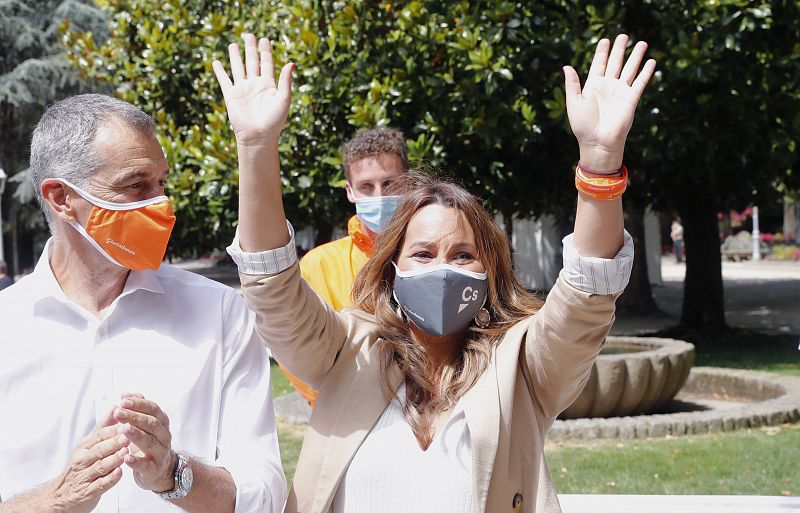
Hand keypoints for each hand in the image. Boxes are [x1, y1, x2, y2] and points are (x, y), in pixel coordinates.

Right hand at [49, 409, 127, 512]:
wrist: (62, 495)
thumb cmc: (80, 466)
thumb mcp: (88, 445)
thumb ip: (103, 427)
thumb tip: (115, 407)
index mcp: (84, 447)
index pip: (99, 436)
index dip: (113, 429)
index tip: (126, 422)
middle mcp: (82, 460)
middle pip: (99, 450)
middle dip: (114, 442)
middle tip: (127, 435)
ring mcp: (85, 477)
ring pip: (100, 466)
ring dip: (114, 459)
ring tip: (125, 452)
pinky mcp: (88, 492)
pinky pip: (100, 485)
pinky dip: (110, 479)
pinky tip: (119, 473)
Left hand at [114, 394, 175, 492]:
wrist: (160, 469)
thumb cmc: (149, 443)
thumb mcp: (145, 424)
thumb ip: (137, 408)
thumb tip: (126, 394)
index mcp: (161, 422)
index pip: (153, 409)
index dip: (139, 404)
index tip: (123, 401)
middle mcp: (164, 435)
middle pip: (151, 423)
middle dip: (135, 417)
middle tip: (119, 413)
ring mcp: (160, 452)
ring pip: (150, 442)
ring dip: (136, 435)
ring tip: (123, 429)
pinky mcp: (154, 469)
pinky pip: (146, 464)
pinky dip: (136, 461)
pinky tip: (126, 456)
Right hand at [212, 33, 293, 145]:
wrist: (258, 137)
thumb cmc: (274, 121)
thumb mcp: (284, 99)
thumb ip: (286, 81)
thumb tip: (291, 63)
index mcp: (269, 85)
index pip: (267, 63)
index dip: (265, 51)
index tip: (265, 39)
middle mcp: (255, 85)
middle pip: (252, 62)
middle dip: (250, 48)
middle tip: (249, 35)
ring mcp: (243, 90)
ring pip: (238, 68)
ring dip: (236, 56)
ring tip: (233, 44)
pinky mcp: (231, 96)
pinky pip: (225, 80)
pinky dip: (220, 71)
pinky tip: (216, 62)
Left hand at [564, 34, 655, 171]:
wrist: (598, 142)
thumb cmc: (583, 126)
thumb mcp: (574, 102)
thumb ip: (572, 84)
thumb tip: (567, 66)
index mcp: (593, 86)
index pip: (599, 64)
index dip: (602, 52)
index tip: (605, 40)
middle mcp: (608, 87)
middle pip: (615, 63)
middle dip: (620, 49)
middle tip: (624, 35)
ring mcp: (620, 92)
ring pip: (629, 69)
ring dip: (636, 56)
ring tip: (642, 43)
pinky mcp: (631, 99)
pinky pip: (640, 83)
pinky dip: (645, 72)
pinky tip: (651, 62)